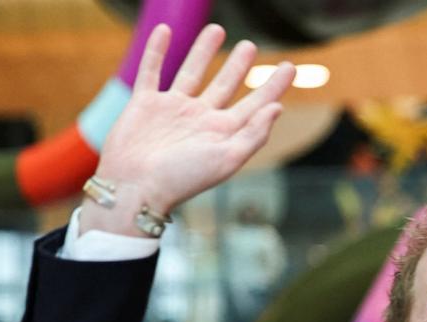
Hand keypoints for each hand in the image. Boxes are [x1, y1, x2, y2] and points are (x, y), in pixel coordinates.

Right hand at [82, 24, 293, 234]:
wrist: (136, 186)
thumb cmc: (183, 178)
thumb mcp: (226, 159)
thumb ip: (254, 134)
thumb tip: (277, 107)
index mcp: (224, 133)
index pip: (255, 104)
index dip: (273, 86)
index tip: (290, 67)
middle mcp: (200, 118)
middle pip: (225, 85)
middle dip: (238, 66)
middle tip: (250, 45)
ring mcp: (172, 109)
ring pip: (191, 72)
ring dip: (203, 51)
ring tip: (216, 29)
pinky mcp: (145, 103)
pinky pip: (152, 70)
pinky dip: (157, 50)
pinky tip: (164, 30)